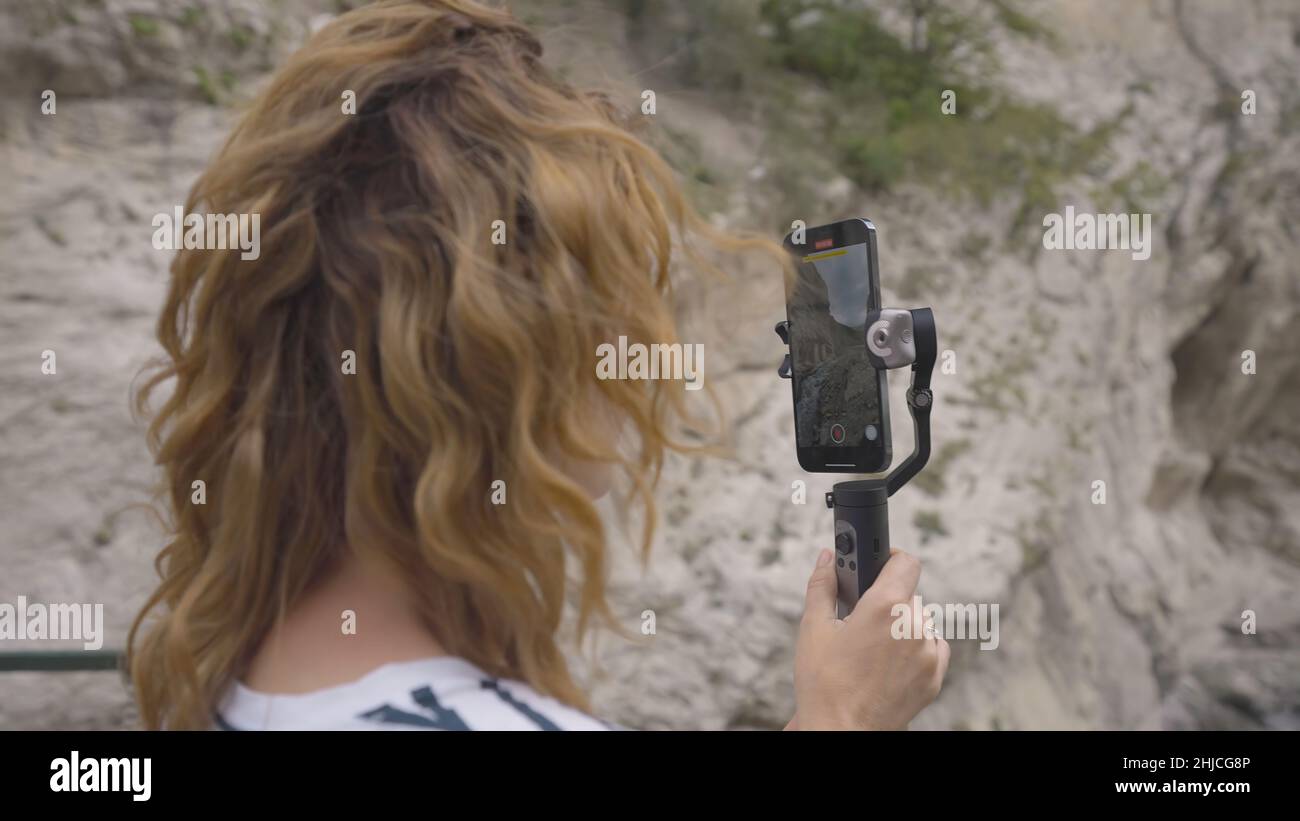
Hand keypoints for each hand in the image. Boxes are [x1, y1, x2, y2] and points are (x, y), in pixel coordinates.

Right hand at [790, 547, 948, 729]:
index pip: (906, 562)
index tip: (877, 565)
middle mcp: (914, 626)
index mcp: (886, 607)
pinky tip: (888, 662)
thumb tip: (827, 557)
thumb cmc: (823, 683)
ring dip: (902, 625)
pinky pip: (931, 647)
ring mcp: (928, 653)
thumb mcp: (814, 628)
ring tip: (872, 648)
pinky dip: (915, 648)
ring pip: (920, 621)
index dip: (890, 558)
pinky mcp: (935, 676)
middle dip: (886, 600)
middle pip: (908, 595)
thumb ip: (822, 585)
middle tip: (861, 619)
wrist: (841, 731)